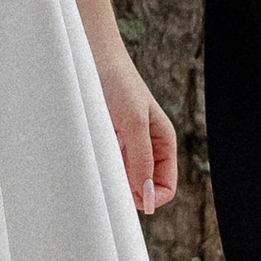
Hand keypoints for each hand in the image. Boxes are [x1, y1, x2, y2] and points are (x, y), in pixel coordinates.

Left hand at [97, 50, 178, 215]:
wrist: (94, 61)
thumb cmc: (120, 85)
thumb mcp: (134, 121)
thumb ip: (142, 158)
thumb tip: (145, 193)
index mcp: (163, 143)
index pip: (166, 186)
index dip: (152, 197)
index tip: (131, 200)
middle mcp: (148, 148)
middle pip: (145, 187)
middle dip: (130, 192)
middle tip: (111, 185)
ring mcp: (127, 147)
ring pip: (126, 180)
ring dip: (115, 181)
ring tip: (102, 168)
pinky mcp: (109, 143)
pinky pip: (110, 168)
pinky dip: (104, 171)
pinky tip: (94, 161)